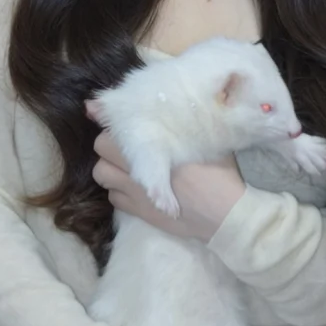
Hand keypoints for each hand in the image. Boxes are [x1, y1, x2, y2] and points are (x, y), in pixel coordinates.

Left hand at [87, 102, 244, 241]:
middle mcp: (137, 169)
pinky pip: (113, 198)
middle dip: (109, 144)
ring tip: (124, 167)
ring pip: (101, 174)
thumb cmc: (220, 176)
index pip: (115, 130)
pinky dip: (118, 191)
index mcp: (154, 147)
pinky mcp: (138, 212)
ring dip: (109, 167)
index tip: (116, 119)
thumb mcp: (208, 143)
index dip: (112, 123)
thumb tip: (185, 111)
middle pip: (101, 148)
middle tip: (124, 144)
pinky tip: (134, 189)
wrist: (224, 215)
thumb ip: (188, 128)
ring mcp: (134, 193)